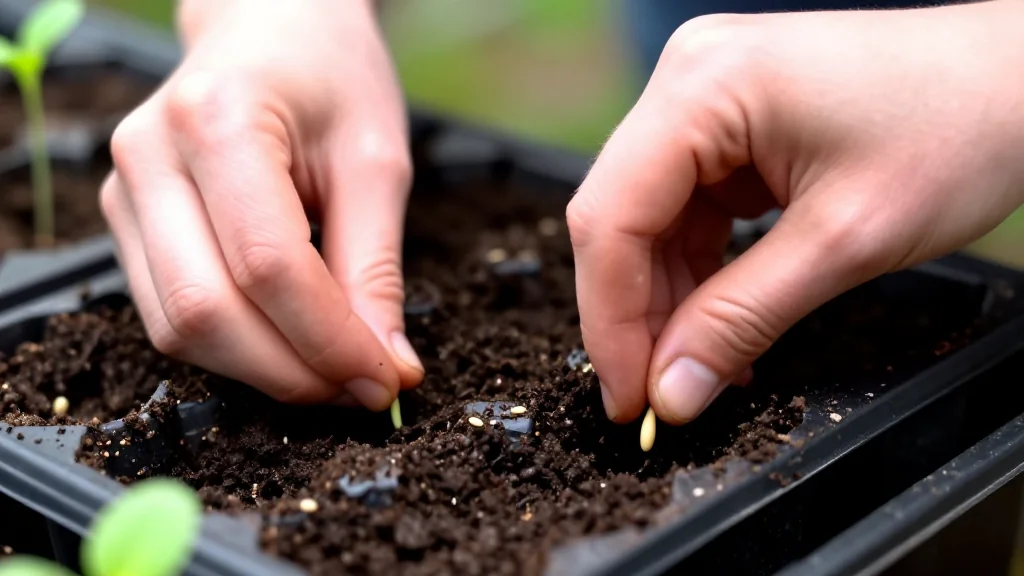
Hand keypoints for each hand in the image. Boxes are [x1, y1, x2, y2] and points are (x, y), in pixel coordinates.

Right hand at [100, 0, 423, 408]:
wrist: (270, 27)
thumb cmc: (330, 77)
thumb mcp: (375, 161)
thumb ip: (375, 268)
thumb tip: (386, 366)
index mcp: (216, 121)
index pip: (268, 265)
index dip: (330, 340)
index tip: (386, 380)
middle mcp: (149, 158)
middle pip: (208, 310)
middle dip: (294, 372)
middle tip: (364, 387)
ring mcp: (124, 193)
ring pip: (179, 328)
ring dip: (263, 371)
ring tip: (334, 371)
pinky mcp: (127, 224)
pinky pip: (171, 316)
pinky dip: (235, 351)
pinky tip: (291, 347)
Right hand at [569, 0, 1023, 424]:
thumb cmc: (961, 128)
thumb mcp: (845, 241)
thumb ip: (743, 319)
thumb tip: (671, 391)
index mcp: (704, 86)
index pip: (613, 216)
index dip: (610, 319)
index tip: (628, 397)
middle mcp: (687, 81)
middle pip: (620, 217)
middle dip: (637, 314)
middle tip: (658, 394)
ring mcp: (704, 100)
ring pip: (647, 221)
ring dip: (667, 300)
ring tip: (700, 367)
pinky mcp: (727, 126)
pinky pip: (686, 210)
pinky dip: (698, 272)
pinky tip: (718, 322)